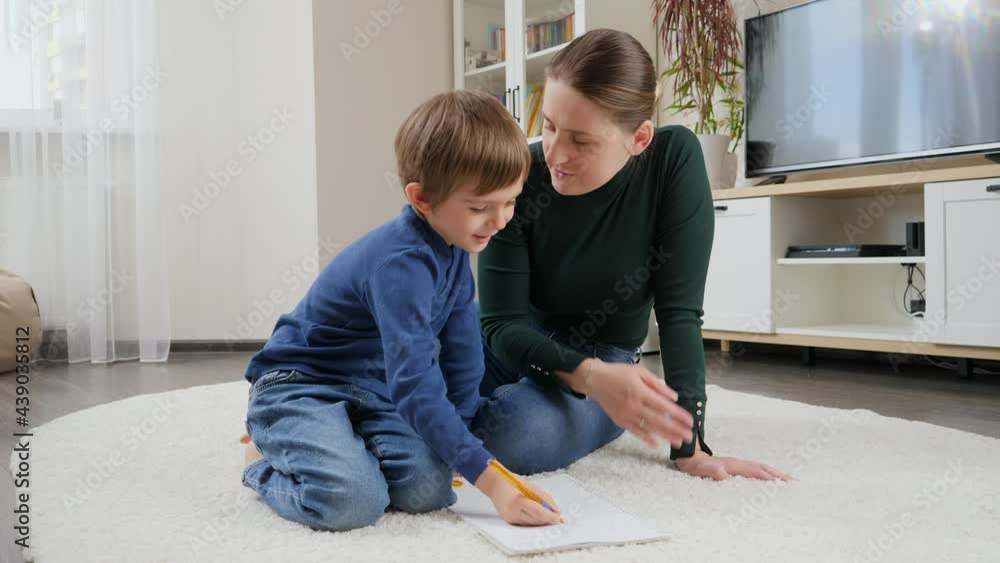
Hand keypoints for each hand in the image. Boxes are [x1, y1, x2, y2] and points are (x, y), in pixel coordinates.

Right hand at [475, 467, 561, 525]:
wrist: (494, 484)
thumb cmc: (512, 482)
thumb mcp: (530, 486)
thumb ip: (544, 498)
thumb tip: (555, 510)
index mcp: (518, 501)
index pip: (538, 513)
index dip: (550, 517)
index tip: (558, 517)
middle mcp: (512, 512)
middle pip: (536, 521)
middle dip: (547, 520)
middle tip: (556, 517)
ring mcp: (510, 518)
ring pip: (531, 524)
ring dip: (541, 520)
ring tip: (547, 514)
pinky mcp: (509, 521)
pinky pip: (525, 523)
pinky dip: (533, 520)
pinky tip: (536, 514)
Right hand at [568, 359, 693, 448]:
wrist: (595, 380)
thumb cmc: (618, 373)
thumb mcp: (640, 372)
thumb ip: (657, 385)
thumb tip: (673, 397)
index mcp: (640, 391)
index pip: (664, 406)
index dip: (678, 415)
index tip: (690, 421)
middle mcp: (634, 405)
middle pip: (659, 420)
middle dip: (676, 429)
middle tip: (690, 437)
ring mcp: (627, 415)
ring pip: (649, 428)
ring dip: (665, 436)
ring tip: (678, 443)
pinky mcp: (620, 421)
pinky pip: (635, 431)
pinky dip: (646, 438)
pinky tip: (657, 443)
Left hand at [675, 451, 792, 480]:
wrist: (690, 457)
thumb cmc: (696, 465)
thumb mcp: (701, 469)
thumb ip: (713, 471)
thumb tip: (725, 475)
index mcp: (732, 465)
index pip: (753, 471)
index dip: (765, 477)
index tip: (779, 483)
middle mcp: (738, 463)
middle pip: (762, 468)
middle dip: (777, 474)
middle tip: (793, 481)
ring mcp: (739, 463)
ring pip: (760, 467)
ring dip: (775, 473)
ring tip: (789, 479)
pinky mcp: (737, 466)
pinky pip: (756, 469)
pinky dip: (767, 472)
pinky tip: (772, 477)